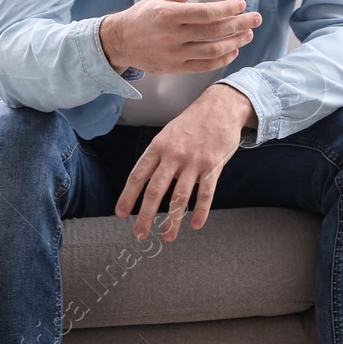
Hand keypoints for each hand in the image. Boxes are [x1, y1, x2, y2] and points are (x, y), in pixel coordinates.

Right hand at [99, 0, 261, 74]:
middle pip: (213, 32)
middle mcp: (171, 36)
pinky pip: (204, 65)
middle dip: (239, 25)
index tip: (242, 4)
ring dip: (235, 43)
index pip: (206, 13)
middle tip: (256, 18)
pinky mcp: (175, 68)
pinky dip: (222, 59)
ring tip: (248, 34)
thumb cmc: (144, 15)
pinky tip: (233, 50)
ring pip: (212, 50)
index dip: (227, 9)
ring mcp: (174, 54)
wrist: (119, 41)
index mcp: (168, 15)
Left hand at [115, 83, 256, 241]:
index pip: (138, 175)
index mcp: (159, 146)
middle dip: (146, 216)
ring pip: (179, 197)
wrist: (221, 106)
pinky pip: (205, 193)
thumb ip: (159, 155)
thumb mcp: (169, 133)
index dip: (128, 196)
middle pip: (155, 190)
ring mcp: (194, 161)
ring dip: (172, 220)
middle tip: (140, 234)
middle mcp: (173, 155)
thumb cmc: (194, 121)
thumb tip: (148, 181)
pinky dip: (200, 211)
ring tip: (168, 237)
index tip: (121, 214)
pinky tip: (196, 224)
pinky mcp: (213, 165)